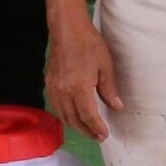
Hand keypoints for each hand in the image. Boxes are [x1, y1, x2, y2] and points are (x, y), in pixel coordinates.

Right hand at [45, 16, 122, 140]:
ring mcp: (53, 89)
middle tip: (98, 136)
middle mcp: (63, 92)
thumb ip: (109, 89)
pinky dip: (65, 115)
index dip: (97, 128)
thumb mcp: (105, 66)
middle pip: (74, 120)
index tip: (105, 135)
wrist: (66, 28)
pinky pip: (56, 106)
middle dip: (86, 131)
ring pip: (63, 116)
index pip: (88, 116)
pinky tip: (73, 115)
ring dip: (75, 125)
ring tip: (87, 129)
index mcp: (79, 89)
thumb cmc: (89, 44)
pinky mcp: (48, 84)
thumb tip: (116, 107)